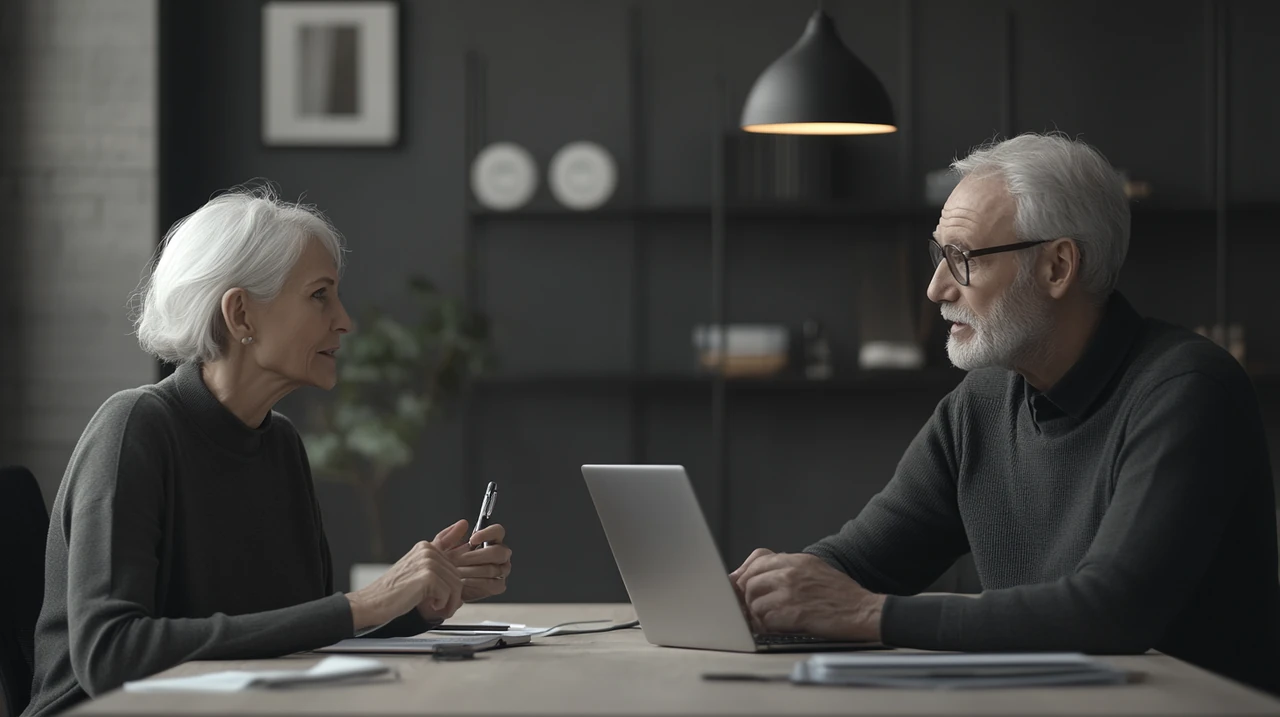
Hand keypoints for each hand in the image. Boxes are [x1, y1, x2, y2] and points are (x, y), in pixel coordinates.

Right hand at [345, 539, 461, 630]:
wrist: (372, 603)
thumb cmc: (393, 592)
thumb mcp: (417, 572)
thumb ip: (436, 565)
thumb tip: (458, 555)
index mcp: (424, 548)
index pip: (450, 543)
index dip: (461, 549)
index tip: (464, 530)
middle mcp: (427, 551)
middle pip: (457, 573)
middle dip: (453, 594)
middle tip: (443, 605)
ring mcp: (427, 561)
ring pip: (455, 585)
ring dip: (450, 602)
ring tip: (438, 608)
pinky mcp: (427, 576)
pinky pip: (449, 594)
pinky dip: (442, 605)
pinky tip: (430, 606)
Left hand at [439, 521, 512, 601]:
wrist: (444, 586)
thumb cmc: (446, 565)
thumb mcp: (441, 547)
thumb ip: (450, 534)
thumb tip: (463, 524)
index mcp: (490, 540)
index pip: (498, 531)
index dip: (488, 534)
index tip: (472, 539)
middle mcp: (499, 555)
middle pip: (499, 552)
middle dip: (476, 556)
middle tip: (459, 560)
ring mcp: (500, 571)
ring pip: (493, 569)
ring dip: (472, 570)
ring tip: (456, 571)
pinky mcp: (497, 586)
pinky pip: (492, 584)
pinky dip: (475, 583)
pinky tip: (463, 581)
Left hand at [735, 551, 883, 640]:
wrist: (863, 611)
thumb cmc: (841, 595)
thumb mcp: (815, 569)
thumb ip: (789, 569)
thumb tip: (760, 576)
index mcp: (797, 560)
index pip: (758, 562)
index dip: (745, 576)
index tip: (741, 587)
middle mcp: (791, 572)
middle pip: (750, 582)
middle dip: (749, 598)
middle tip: (754, 609)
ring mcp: (790, 591)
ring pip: (754, 602)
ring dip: (759, 614)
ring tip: (771, 620)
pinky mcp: (792, 612)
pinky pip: (765, 619)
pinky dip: (768, 626)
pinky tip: (780, 627)